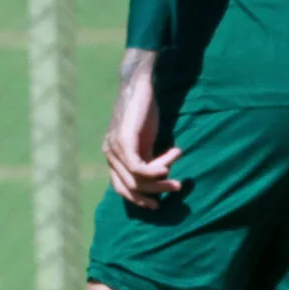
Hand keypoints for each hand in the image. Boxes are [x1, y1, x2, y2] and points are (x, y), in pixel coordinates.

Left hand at [102, 52, 180, 207]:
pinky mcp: (123, 141)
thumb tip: (159, 178)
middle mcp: (109, 155)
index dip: (139, 200)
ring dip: (160, 181)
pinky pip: (138, 168)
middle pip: (130, 188)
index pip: (121, 189)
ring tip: (179, 177)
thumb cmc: (144, 111)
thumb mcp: (145, 140)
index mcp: (113, 157)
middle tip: (177, 187)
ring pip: (136, 180)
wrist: (139, 85)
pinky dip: (156, 170)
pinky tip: (171, 162)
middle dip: (155, 192)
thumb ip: (147, 158)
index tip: (158, 204)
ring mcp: (114, 149)